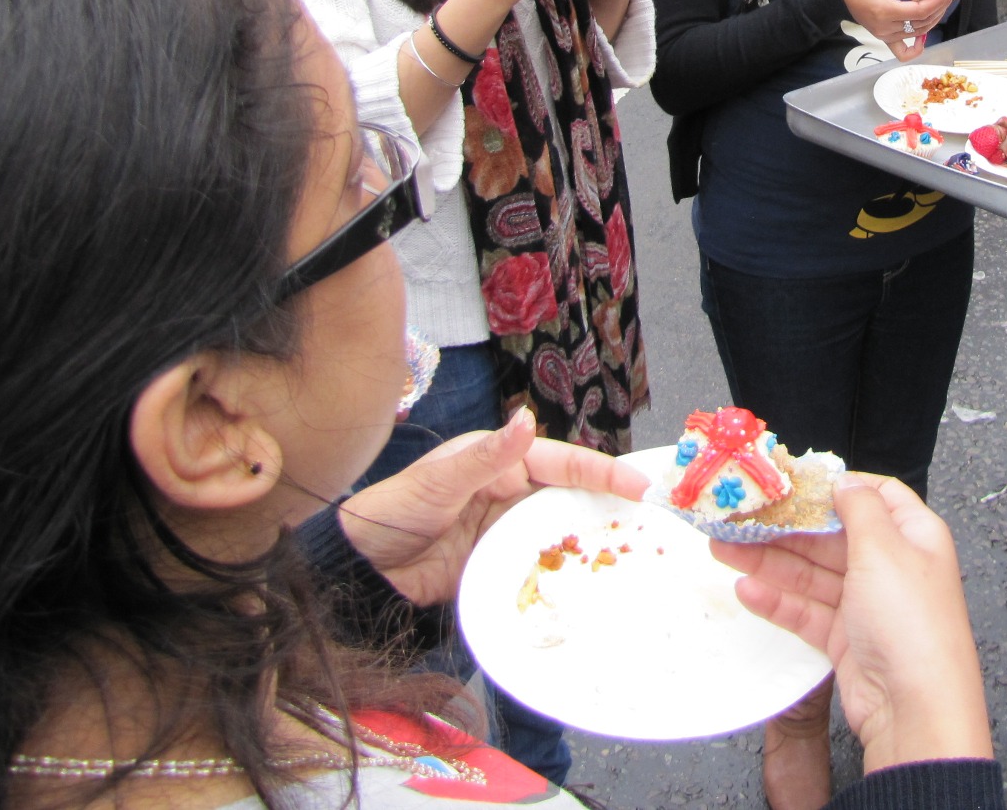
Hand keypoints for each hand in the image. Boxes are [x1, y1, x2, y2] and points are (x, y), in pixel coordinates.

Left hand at [337, 407, 648, 606]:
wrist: (359, 571)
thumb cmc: (390, 512)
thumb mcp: (438, 482)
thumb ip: (486, 457)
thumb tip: (526, 420)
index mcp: (498, 462)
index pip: (560, 462)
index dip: (601, 471)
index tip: (637, 485)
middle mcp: (507, 493)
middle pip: (568, 498)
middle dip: (605, 509)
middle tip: (647, 526)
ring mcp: (504, 531)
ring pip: (558, 533)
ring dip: (586, 544)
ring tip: (625, 558)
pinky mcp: (497, 565)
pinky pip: (537, 566)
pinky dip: (559, 574)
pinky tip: (581, 586)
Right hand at [715, 475, 992, 772]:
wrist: (914, 709)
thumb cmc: (913, 626)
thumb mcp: (884, 548)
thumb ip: (859, 507)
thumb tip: (845, 482)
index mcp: (913, 535)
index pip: (875, 495)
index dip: (834, 486)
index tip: (793, 481)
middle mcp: (892, 567)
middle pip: (832, 534)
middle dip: (786, 526)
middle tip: (742, 518)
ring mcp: (868, 605)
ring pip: (811, 573)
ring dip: (769, 560)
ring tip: (725, 548)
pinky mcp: (846, 639)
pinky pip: (806, 611)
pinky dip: (776, 600)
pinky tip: (747, 589)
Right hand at [839, 0, 957, 59]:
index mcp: (884, 9)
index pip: (920, 10)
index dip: (939, 0)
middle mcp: (885, 27)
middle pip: (922, 22)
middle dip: (940, 6)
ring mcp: (885, 35)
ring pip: (917, 34)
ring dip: (933, 20)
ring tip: (941, 3)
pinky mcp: (884, 38)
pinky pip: (902, 51)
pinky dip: (916, 48)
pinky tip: (924, 36)